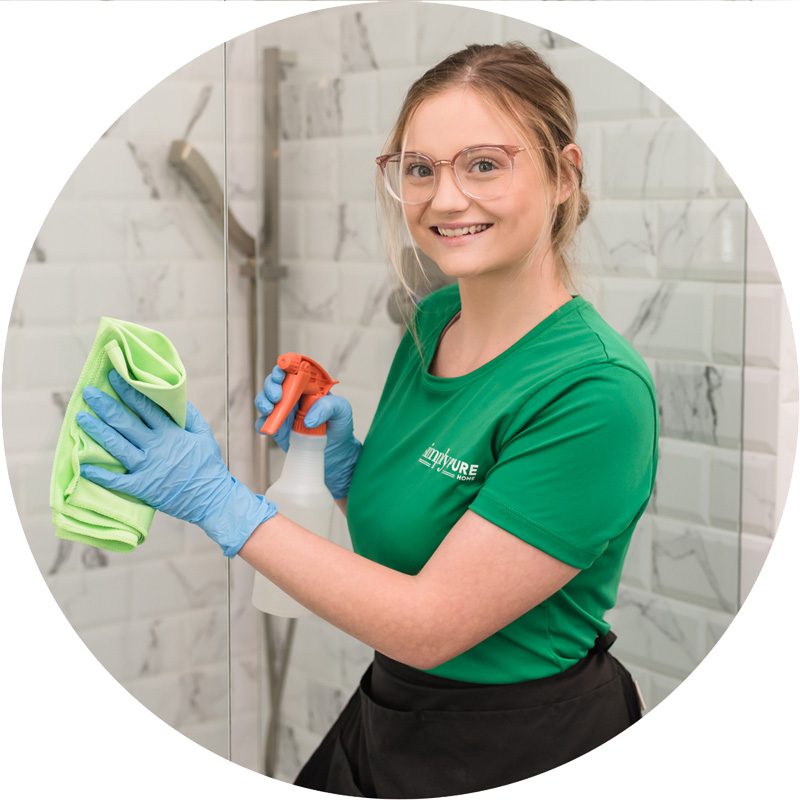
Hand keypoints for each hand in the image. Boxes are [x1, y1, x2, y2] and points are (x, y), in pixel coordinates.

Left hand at [76, 369, 276, 557]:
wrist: (212, 498)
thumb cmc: (208, 466)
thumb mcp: (204, 435)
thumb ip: (190, 416)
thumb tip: (175, 397)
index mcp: (171, 433)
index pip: (145, 407)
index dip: (128, 391)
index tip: (113, 377)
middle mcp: (156, 447)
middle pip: (126, 423)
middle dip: (105, 406)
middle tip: (88, 392)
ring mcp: (147, 467)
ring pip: (116, 445)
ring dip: (97, 431)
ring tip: (81, 417)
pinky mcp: (142, 487)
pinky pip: (116, 480)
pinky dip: (99, 473)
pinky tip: (82, 464)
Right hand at [255, 365, 361, 499]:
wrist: (336, 454)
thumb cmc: (340, 427)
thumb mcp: (342, 411)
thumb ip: (328, 407)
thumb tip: (309, 418)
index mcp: (308, 386)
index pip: (293, 370)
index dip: (285, 366)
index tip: (283, 370)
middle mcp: (293, 396)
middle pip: (274, 382)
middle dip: (271, 385)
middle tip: (277, 395)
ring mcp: (284, 412)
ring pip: (265, 400)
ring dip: (263, 401)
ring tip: (271, 409)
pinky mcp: (277, 429)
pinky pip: (263, 423)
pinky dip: (262, 423)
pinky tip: (268, 426)